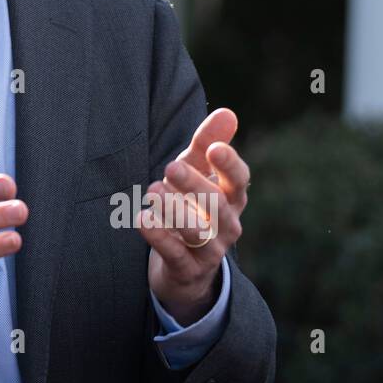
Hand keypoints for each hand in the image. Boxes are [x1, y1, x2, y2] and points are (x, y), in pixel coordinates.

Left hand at [137, 107, 250, 325]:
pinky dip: (159, 237)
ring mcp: (209, 251)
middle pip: (217, 204)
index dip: (229, 165)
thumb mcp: (196, 173)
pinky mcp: (187, 270)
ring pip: (198, 231)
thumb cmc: (192, 207)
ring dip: (176, 210)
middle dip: (195, 184)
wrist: (185, 268)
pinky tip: (143, 218)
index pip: (239, 181)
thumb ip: (208, 144)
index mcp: (232, 199)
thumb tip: (228, 112)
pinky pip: (175, 254)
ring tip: (152, 190)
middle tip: (170, 166)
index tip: (214, 148)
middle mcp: (226, 226)